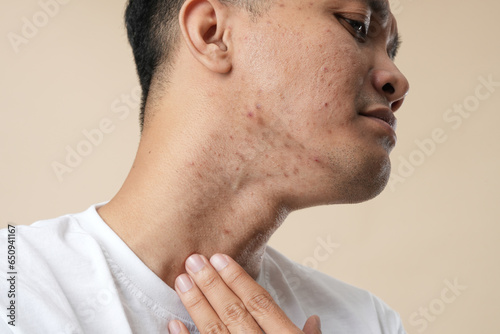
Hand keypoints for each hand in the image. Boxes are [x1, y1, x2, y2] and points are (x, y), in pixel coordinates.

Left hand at [168, 253, 321, 333]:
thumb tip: (313, 320)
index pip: (260, 303)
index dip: (239, 279)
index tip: (221, 259)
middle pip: (235, 312)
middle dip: (213, 285)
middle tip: (194, 260)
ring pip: (216, 331)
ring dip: (198, 305)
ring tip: (183, 281)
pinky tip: (173, 323)